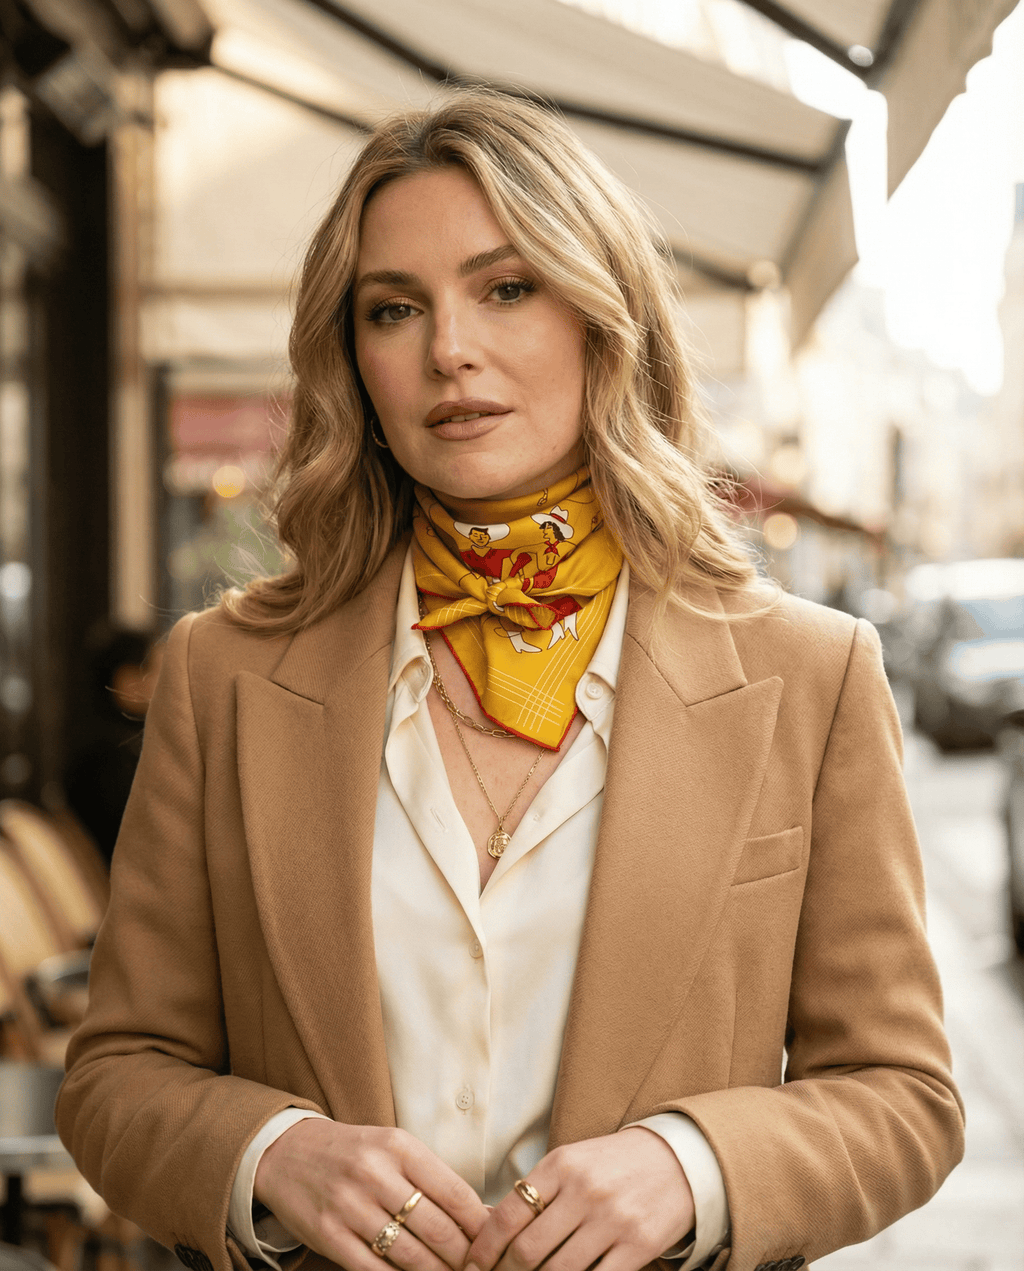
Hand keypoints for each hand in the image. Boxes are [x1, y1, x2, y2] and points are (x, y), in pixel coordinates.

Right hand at [254, 1119, 488, 1270]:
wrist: (287, 1152)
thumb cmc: (354, 1152)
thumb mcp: (394, 1149)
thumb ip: (433, 1178)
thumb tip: (482, 1214)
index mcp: (400, 1146)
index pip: (456, 1192)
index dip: (480, 1226)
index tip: (494, 1242)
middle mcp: (376, 1173)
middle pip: (437, 1228)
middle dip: (464, 1257)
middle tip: (479, 1269)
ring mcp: (350, 1205)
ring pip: (409, 1254)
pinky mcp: (329, 1234)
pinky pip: (373, 1269)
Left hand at [465, 1128, 694, 1270]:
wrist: (677, 1159)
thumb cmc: (613, 1164)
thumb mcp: (573, 1161)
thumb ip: (539, 1191)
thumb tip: (495, 1232)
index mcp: (561, 1165)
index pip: (508, 1214)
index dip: (485, 1248)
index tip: (473, 1265)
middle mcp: (584, 1190)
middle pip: (528, 1250)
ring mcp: (612, 1220)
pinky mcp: (638, 1246)